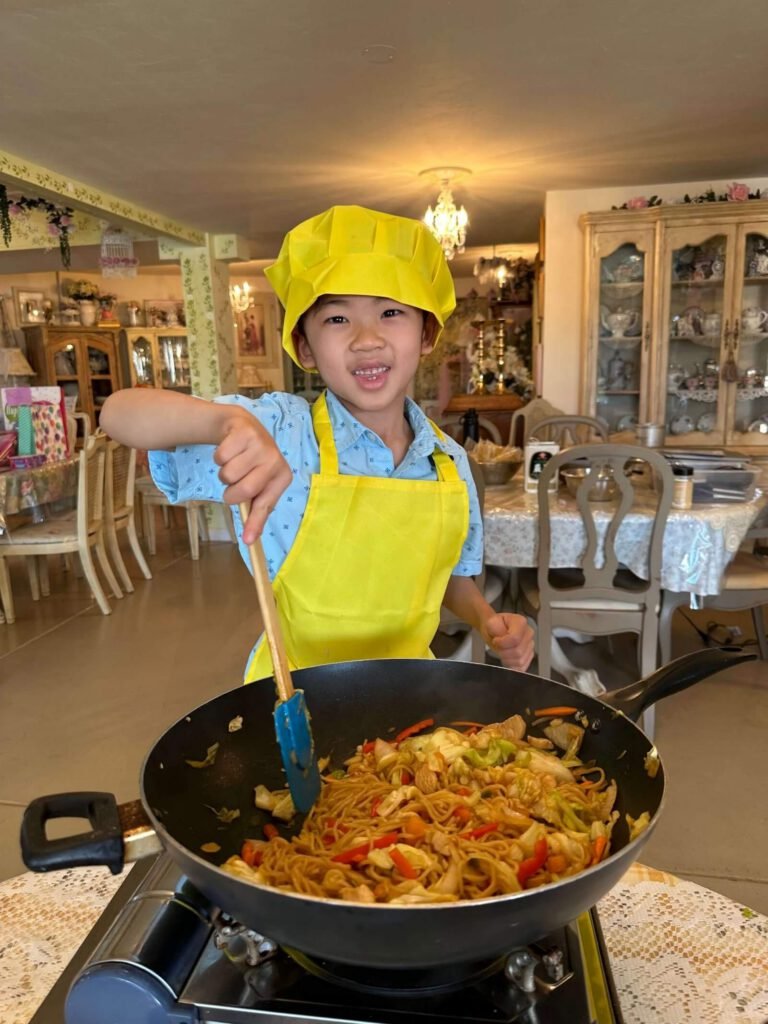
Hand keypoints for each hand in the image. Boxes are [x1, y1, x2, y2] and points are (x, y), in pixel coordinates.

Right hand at [213, 408, 291, 541]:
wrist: (243, 428)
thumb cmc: (253, 464)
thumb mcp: (259, 486)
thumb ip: (256, 512)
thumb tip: (249, 541)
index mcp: (282, 477)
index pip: (265, 504)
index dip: (255, 522)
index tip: (247, 541)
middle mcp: (275, 460)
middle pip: (243, 491)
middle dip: (231, 492)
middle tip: (234, 484)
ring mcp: (261, 444)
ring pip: (228, 474)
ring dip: (224, 472)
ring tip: (234, 463)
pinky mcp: (245, 432)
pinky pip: (220, 456)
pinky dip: (219, 457)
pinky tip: (230, 449)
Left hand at [482, 612, 534, 671]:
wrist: (495, 630)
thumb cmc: (495, 626)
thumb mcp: (491, 622)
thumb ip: (495, 627)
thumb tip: (501, 636)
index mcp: (521, 622)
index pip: (515, 639)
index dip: (502, 643)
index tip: (495, 640)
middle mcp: (528, 633)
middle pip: (518, 651)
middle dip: (503, 652)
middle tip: (498, 646)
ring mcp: (530, 645)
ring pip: (520, 661)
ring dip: (507, 659)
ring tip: (502, 651)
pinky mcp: (529, 656)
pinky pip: (521, 667)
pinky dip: (511, 665)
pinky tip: (507, 657)